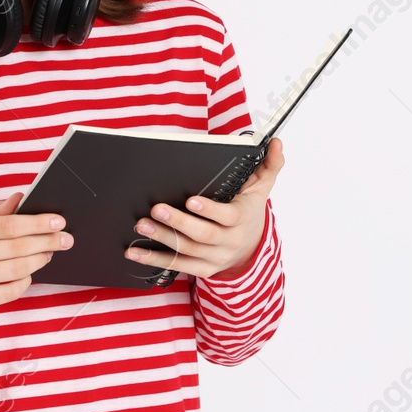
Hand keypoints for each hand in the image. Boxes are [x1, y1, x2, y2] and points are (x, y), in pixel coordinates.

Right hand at [0, 192, 70, 312]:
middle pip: (17, 248)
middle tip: (66, 239)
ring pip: (17, 270)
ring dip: (40, 260)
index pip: (8, 225)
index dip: (37, 223)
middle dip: (47, 242)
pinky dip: (26, 280)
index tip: (59, 221)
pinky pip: (11, 291)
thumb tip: (21, 197)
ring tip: (49, 252)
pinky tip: (30, 271)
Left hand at [127, 137, 285, 280]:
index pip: (227, 216)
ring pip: (187, 251)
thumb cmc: (249, 209)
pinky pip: (177, 266)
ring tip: (142, 224)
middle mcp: (229, 241)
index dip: (209, 210)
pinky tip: (134, 252)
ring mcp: (215, 257)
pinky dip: (155, 260)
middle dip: (178, 222)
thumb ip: (271, 164)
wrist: (251, 247)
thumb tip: (277, 142)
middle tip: (155, 208)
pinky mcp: (202, 269)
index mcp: (242, 218)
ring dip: (162, 239)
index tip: (191, 200)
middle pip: (202, 235)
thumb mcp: (262, 187)